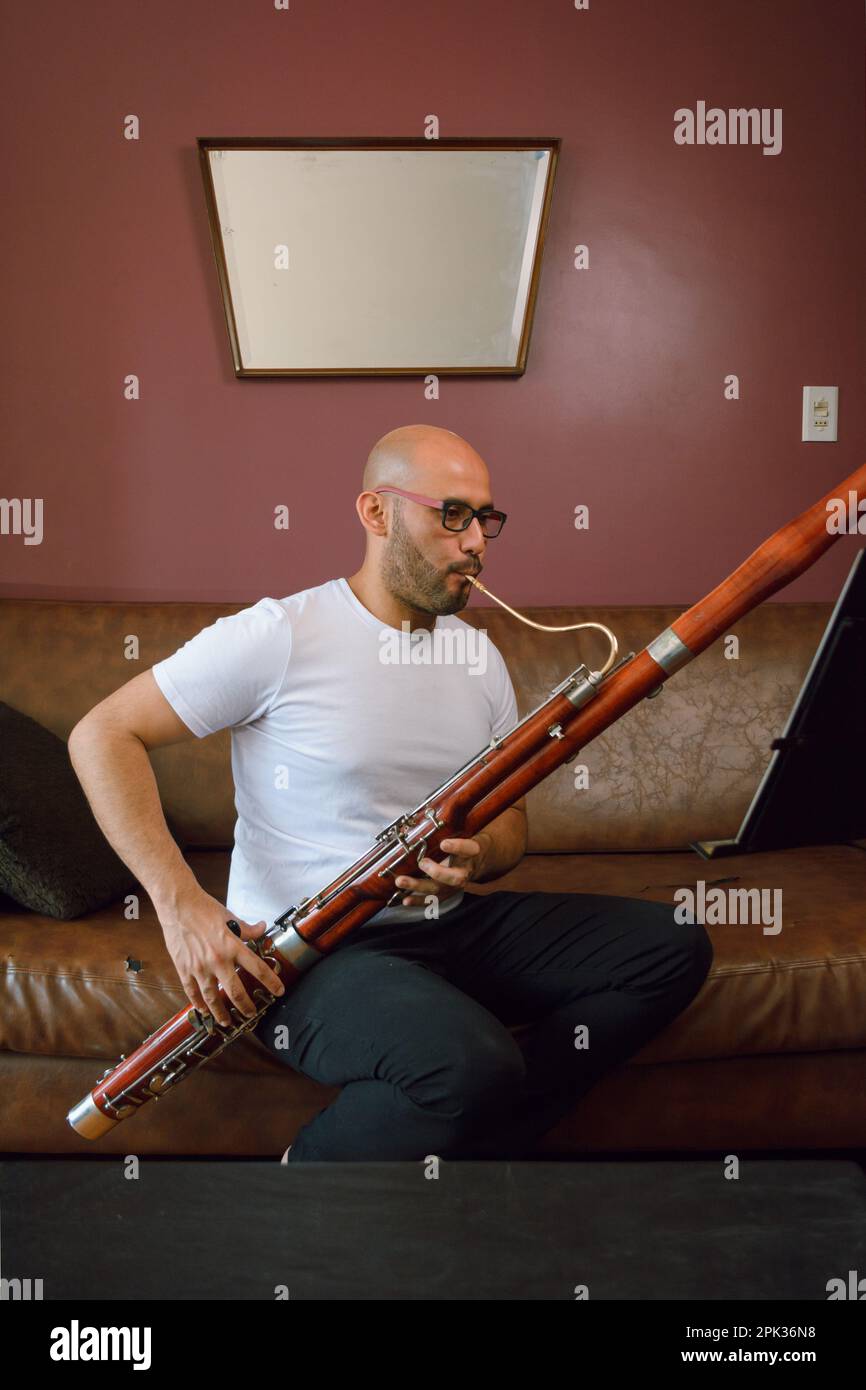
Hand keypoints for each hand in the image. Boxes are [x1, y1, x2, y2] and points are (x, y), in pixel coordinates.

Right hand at [157, 884, 284, 1027]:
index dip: (271, 982)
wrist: (178, 905)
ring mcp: (199, 967)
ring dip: (221, 1013)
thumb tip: (263, 928)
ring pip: (212, 998)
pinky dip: (199, 1004)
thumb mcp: (230, 917)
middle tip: (250, 1014)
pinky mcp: (184, 969)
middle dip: (245, 1006)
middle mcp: (217, 960)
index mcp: (232, 946)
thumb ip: (248, 929)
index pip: (258, 968)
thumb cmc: (204, 909)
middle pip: (235, 991)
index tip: (279, 991)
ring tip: (227, 1022)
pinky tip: (204, 1011)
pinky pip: (192, 992)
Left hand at [394, 833, 490, 907]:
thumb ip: (453, 825)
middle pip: (457, 877)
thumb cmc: (468, 840)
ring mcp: (457, 883)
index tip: (444, 844)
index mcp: (474, 850)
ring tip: (401, 881)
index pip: (470, 848)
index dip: (458, 847)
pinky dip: (419, 900)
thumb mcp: (468, 829)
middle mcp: (467, 869)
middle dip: (438, 873)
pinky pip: (434, 899)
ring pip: (441, 890)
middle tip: (422, 863)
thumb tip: (427, 812)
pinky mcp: (449, 892)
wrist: (482, 859)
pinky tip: (405, 899)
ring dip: (419, 886)